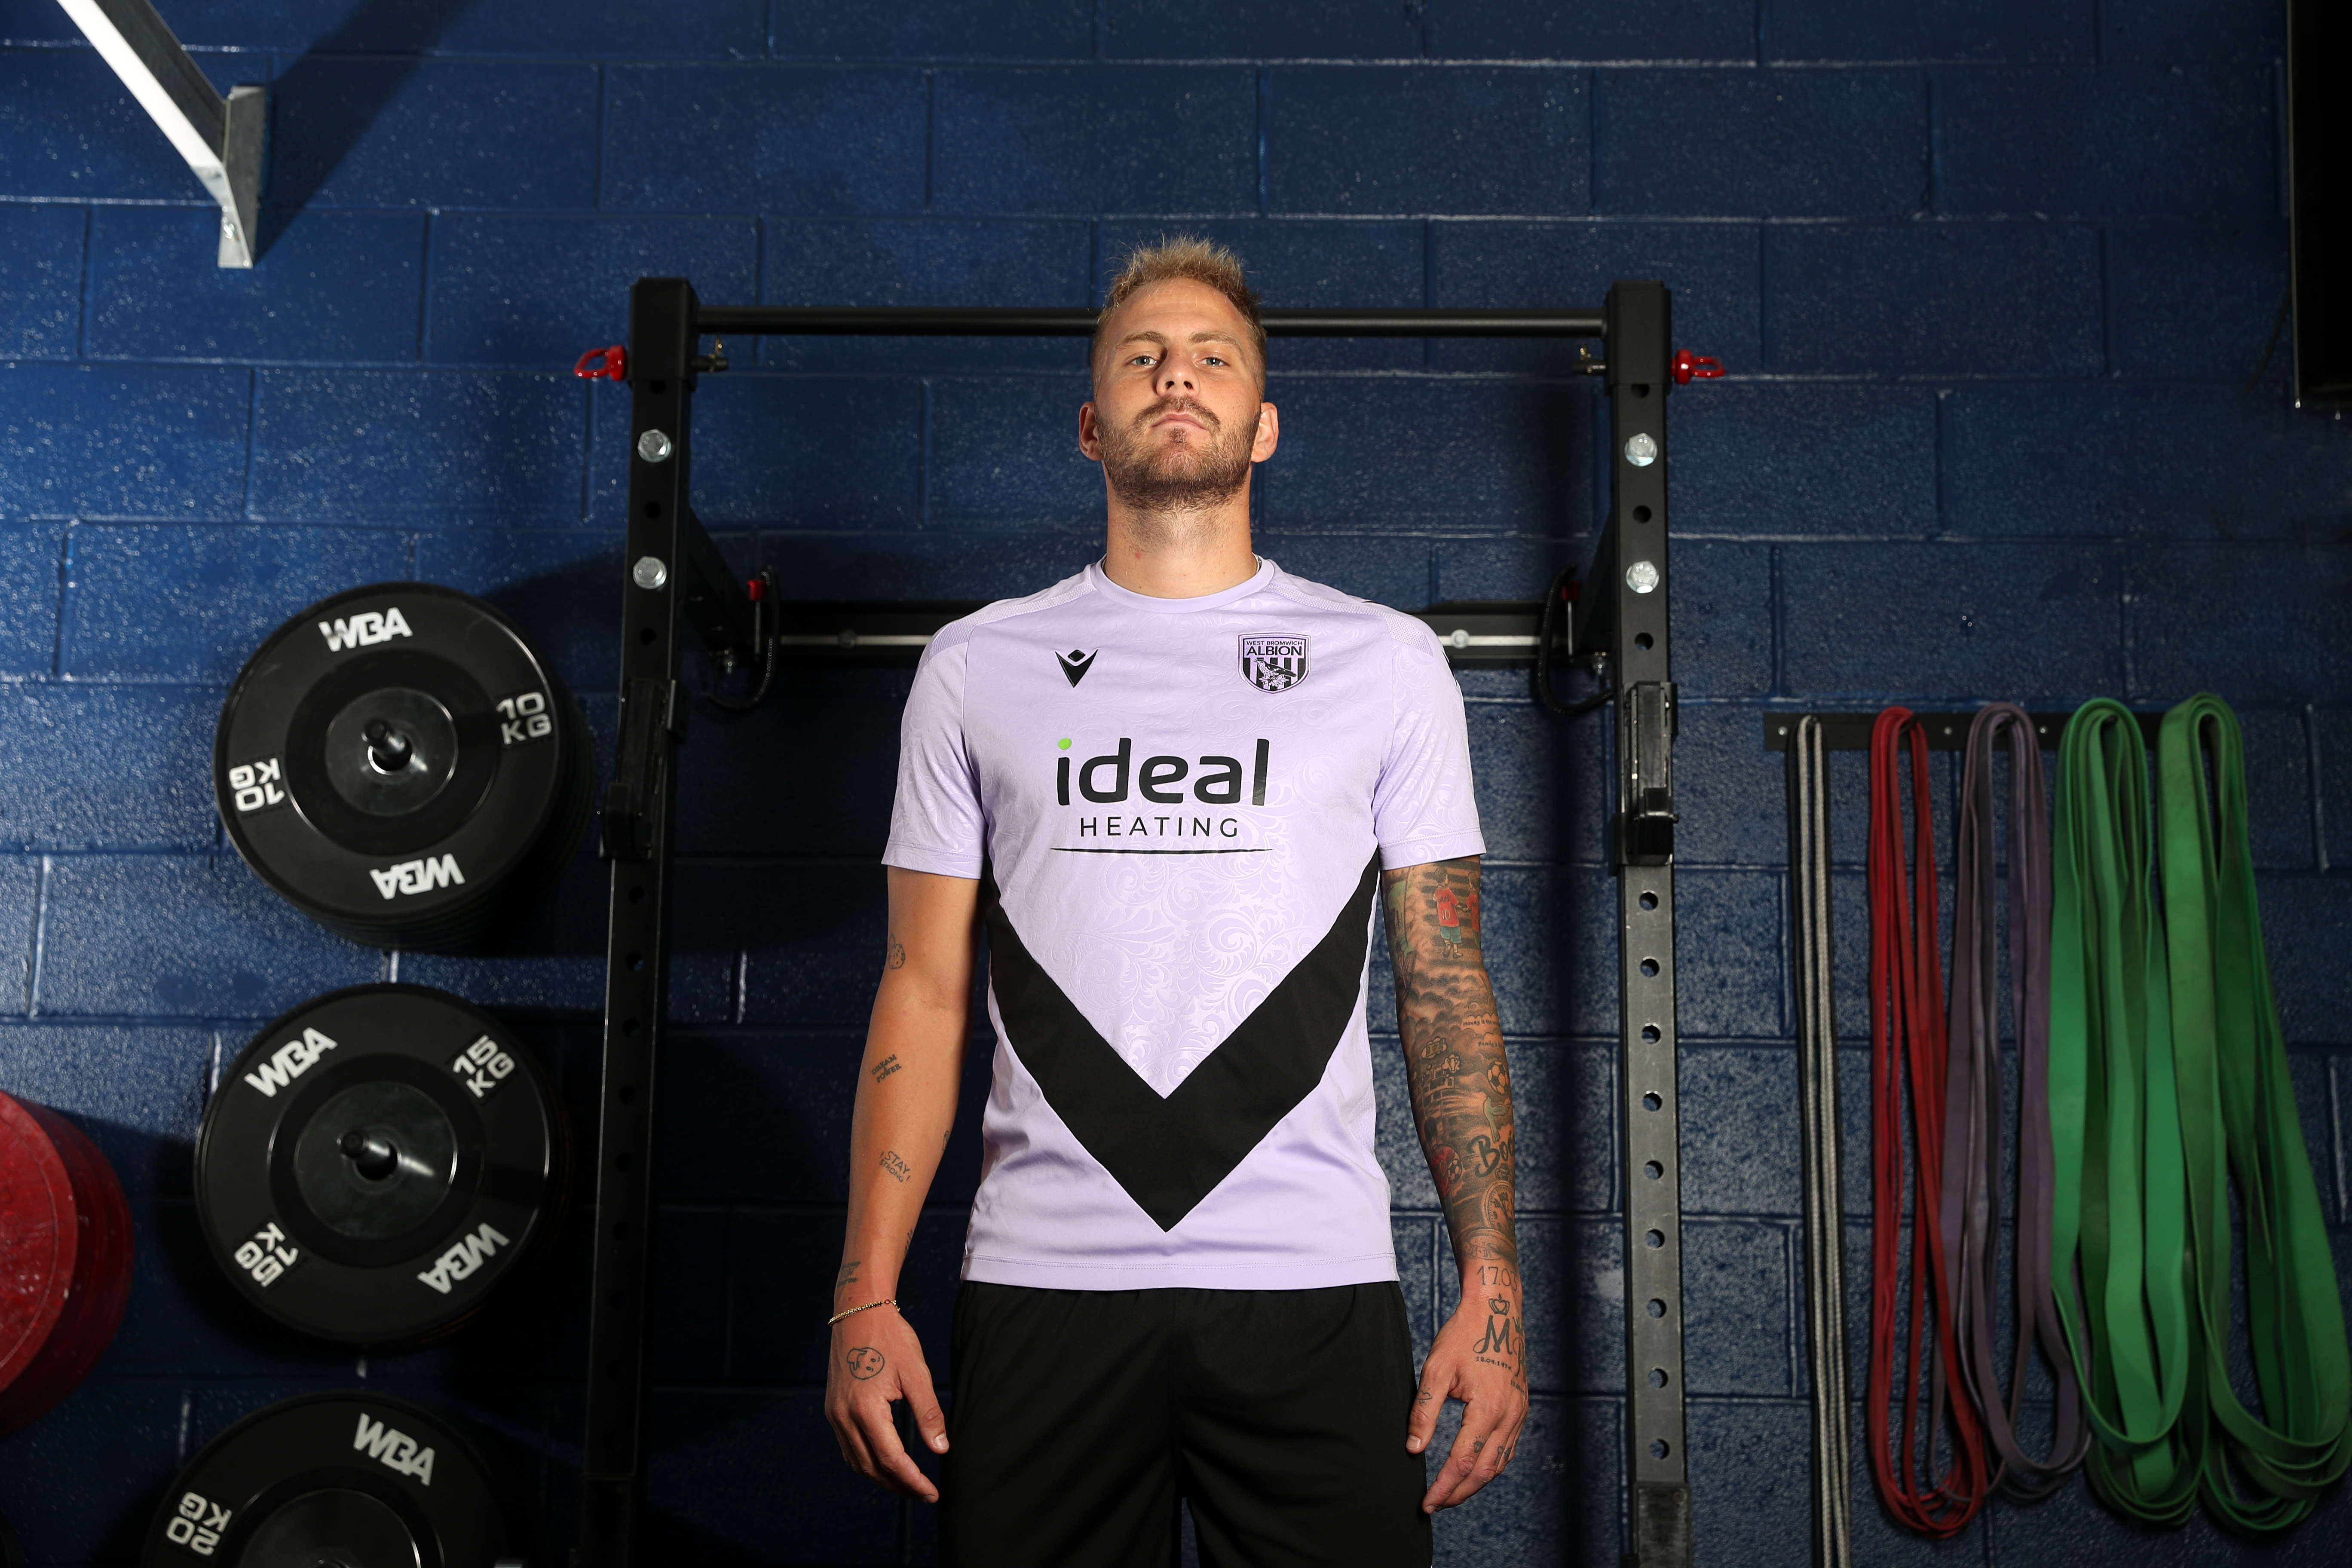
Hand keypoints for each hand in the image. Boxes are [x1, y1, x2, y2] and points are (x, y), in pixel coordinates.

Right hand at [823, 1305, 947, 1500]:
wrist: (859, 1311)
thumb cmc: (891, 1338)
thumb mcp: (916, 1373)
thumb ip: (928, 1413)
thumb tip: (941, 1450)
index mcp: (866, 1410)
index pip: (891, 1460)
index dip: (913, 1481)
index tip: (932, 1492)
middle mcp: (844, 1417)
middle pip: (871, 1468)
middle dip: (899, 1486)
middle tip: (924, 1493)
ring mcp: (835, 1414)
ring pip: (857, 1462)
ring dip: (882, 1478)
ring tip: (908, 1484)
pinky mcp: (833, 1409)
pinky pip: (848, 1448)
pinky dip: (867, 1463)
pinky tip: (885, 1464)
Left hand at [1407, 1288, 1527, 1512]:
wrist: (1497, 1309)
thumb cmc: (1464, 1335)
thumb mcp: (1436, 1369)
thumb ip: (1425, 1412)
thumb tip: (1413, 1448)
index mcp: (1488, 1408)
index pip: (1463, 1461)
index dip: (1444, 1486)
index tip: (1426, 1502)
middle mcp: (1509, 1416)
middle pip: (1485, 1471)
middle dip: (1459, 1493)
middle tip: (1435, 1505)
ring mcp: (1519, 1413)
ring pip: (1500, 1463)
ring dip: (1475, 1483)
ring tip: (1451, 1493)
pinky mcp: (1521, 1408)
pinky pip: (1508, 1448)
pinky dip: (1490, 1465)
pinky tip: (1474, 1469)